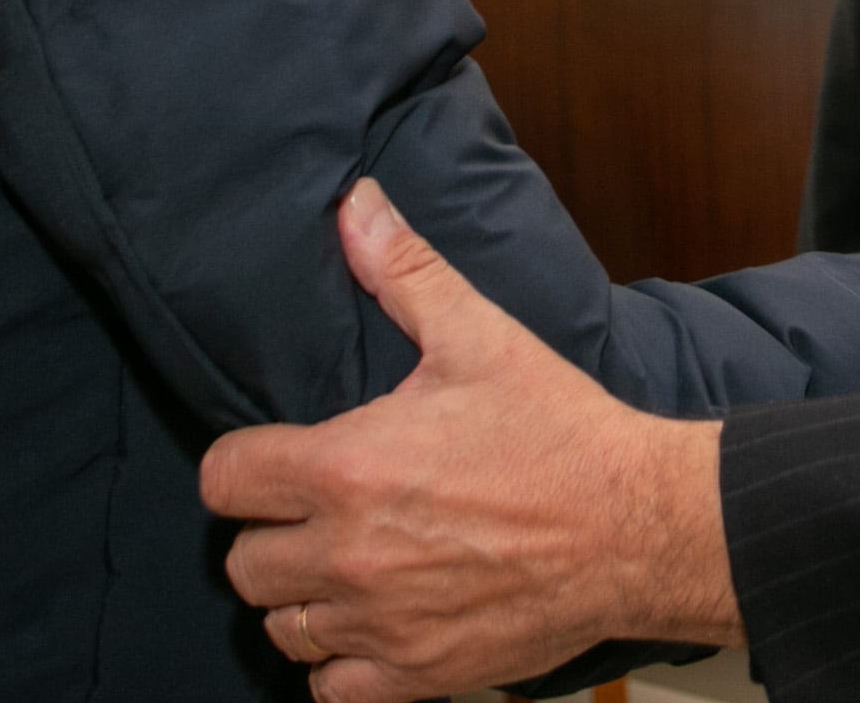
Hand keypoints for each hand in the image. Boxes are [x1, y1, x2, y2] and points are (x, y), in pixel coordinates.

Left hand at [199, 181, 741, 701]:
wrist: (636, 523)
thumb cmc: (558, 431)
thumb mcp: (480, 336)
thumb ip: (404, 270)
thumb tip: (355, 205)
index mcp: (346, 467)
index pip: (223, 481)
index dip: (244, 467)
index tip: (278, 462)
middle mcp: (348, 553)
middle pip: (243, 563)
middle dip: (274, 534)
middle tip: (322, 513)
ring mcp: (380, 622)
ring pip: (283, 629)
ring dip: (305, 599)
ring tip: (350, 566)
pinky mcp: (417, 673)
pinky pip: (332, 690)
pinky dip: (342, 665)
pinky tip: (377, 623)